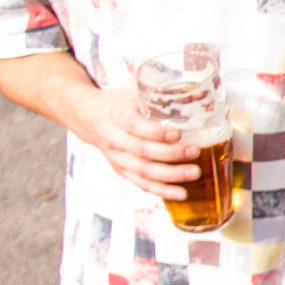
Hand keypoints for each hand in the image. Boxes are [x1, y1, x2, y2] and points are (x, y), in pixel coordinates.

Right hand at [77, 85, 200, 199]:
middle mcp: (114, 139)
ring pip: (143, 170)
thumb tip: (194, 91)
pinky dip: (162, 190)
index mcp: (118, 115)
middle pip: (142, 151)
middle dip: (170, 154)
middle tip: (194, 150)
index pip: (135, 126)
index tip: (177, 133)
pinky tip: (181, 193)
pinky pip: (142, 183)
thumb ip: (157, 95)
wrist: (90, 118)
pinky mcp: (122, 170)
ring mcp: (117, 158)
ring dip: (170, 175)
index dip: (155, 132)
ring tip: (194, 172)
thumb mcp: (134, 93)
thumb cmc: (120, 104)